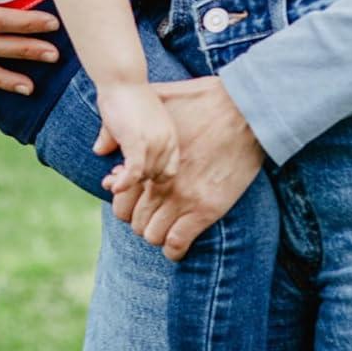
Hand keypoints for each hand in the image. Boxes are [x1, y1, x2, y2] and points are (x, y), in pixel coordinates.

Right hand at [94, 84, 178, 192]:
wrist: (121, 78)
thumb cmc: (122, 94)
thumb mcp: (124, 121)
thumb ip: (115, 138)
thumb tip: (99, 150)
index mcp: (169, 135)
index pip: (169, 170)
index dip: (150, 177)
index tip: (131, 173)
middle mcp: (166, 141)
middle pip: (155, 176)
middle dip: (134, 182)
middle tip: (113, 178)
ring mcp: (154, 142)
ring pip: (143, 176)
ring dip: (124, 183)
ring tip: (108, 181)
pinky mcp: (138, 143)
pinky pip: (134, 172)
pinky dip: (124, 182)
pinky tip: (114, 186)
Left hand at [104, 77, 264, 260]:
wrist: (246, 111)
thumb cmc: (204, 101)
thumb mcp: (159, 100)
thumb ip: (134, 119)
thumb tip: (105, 143)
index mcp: (148, 161)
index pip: (120, 198)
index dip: (124, 201)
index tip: (136, 199)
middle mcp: (161, 184)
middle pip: (133, 221)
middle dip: (140, 219)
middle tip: (153, 213)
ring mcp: (184, 198)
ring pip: (152, 235)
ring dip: (157, 234)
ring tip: (167, 226)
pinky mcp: (207, 209)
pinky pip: (177, 244)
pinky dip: (174, 250)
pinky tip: (177, 246)